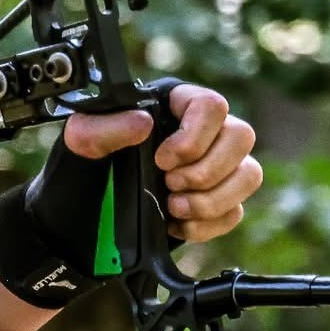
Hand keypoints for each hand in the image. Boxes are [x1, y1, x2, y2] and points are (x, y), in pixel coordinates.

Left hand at [60, 83, 263, 241]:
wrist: (81, 217)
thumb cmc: (83, 169)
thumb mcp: (81, 144)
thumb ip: (103, 128)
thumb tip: (142, 123)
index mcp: (173, 106)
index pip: (211, 105)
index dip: (194, 136)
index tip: (162, 160)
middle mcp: (203, 133)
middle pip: (241, 137)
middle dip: (206, 170)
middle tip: (169, 185)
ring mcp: (214, 168)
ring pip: (249, 174)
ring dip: (213, 199)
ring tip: (174, 207)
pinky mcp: (216, 203)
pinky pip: (235, 212)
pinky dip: (208, 224)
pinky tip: (176, 224)